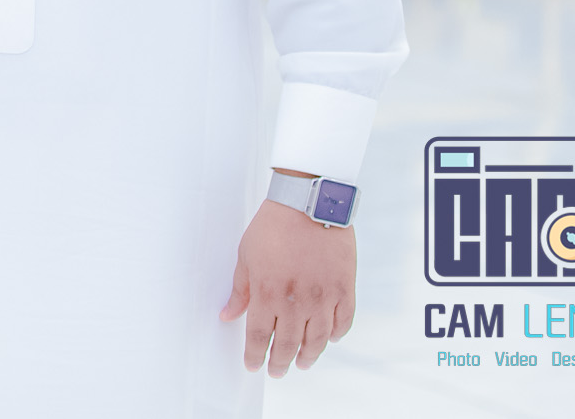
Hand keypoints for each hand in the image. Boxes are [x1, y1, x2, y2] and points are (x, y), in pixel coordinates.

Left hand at [219, 195, 355, 375]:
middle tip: (277, 371)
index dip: (255, 355)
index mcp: (268, 293)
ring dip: (309, 356)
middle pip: (289, 345)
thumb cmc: (273, 226)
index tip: (253, 365)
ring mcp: (324, 297)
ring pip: (318, 340)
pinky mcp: (345, 289)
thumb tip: (228, 315)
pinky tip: (330, 339)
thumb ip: (240, 290)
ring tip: (303, 364)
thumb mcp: (246, 256)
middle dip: (280, 362)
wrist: (309, 202)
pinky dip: (336, 334)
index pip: (260, 336)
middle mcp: (297, 301)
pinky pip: (343, 322)